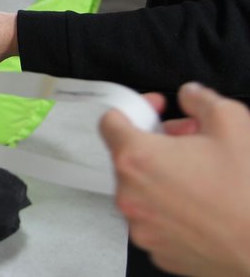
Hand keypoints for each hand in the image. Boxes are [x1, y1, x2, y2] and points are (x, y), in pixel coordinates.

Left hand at [100, 83, 249, 276]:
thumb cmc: (248, 192)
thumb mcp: (230, 122)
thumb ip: (200, 99)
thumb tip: (189, 95)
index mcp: (136, 158)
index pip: (109, 121)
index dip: (135, 109)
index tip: (155, 111)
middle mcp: (129, 195)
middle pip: (129, 156)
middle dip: (157, 143)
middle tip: (191, 143)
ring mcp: (141, 226)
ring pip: (142, 189)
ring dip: (163, 177)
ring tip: (201, 176)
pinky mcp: (157, 250)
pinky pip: (156, 218)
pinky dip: (171, 208)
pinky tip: (202, 205)